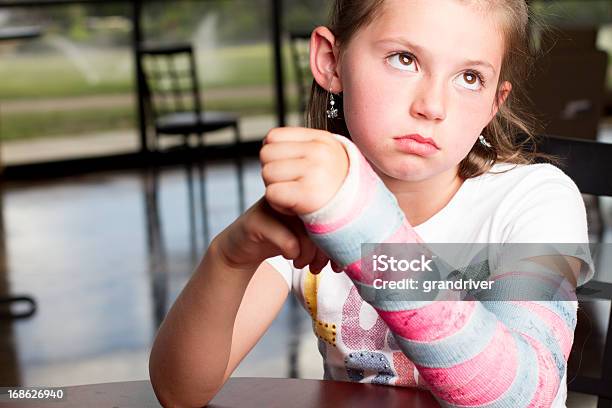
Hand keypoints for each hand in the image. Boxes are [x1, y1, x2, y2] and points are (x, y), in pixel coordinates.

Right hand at [215, 198, 331, 273]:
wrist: (242, 248)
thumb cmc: (281, 240)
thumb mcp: (308, 236)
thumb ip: (330, 236)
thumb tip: (357, 254)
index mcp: (306, 193)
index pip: (333, 212)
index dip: (340, 240)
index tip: (338, 263)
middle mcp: (290, 194)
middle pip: (321, 219)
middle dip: (325, 250)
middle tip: (320, 267)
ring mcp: (272, 204)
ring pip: (305, 228)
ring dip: (308, 254)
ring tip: (303, 264)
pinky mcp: (256, 219)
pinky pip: (286, 237)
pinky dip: (292, 252)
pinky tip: (290, 257)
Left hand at [260, 127, 348, 215]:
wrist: (356, 214)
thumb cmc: (334, 188)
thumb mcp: (323, 156)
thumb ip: (299, 146)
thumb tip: (266, 141)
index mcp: (321, 139)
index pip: (273, 137)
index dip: (275, 155)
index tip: (290, 169)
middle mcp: (319, 152)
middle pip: (266, 154)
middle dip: (273, 172)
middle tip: (292, 185)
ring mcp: (315, 172)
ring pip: (267, 173)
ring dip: (275, 188)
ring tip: (295, 195)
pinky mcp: (308, 195)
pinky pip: (272, 194)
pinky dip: (278, 204)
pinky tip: (295, 207)